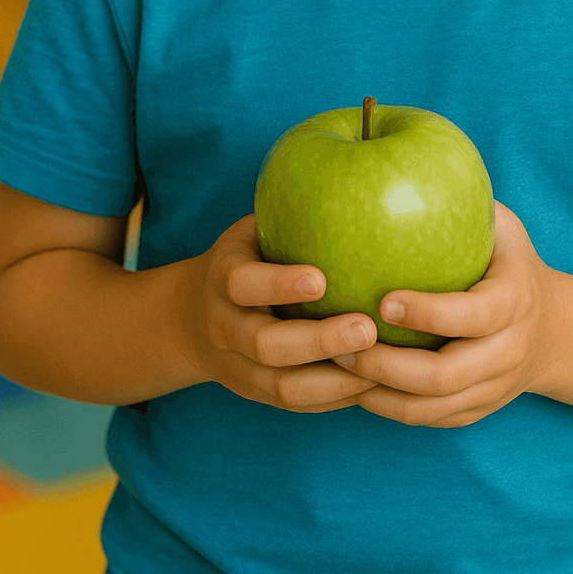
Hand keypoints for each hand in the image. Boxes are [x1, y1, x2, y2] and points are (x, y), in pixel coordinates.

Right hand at [183, 213, 379, 412]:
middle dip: (318, 341)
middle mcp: (226, 328)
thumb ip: (289, 215)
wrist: (190, 321)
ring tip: (382, 364)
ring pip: (284, 387)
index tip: (320, 278)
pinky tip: (376, 384)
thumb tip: (352, 168)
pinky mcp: (260, 395)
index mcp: (222, 280)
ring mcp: (240, 369)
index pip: (243, 284)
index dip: (278, 284)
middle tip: (368, 328)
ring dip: (335, 379)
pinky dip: (338, 398)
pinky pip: (300, 405)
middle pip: (266, 346)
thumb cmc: (245, 259)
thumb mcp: (251, 230)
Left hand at [331, 202, 555, 427]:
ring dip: (380, 392)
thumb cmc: (509, 261)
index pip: (472, 315)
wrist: (554, 330)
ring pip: (431, 407)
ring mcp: (492, 389)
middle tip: (342, 342)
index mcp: (514, 302)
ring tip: (336, 365)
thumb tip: (407, 160)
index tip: (383, 298)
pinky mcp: (475, 411)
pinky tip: (351, 385)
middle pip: (446, 376)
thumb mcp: (502, 225)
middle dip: (388, 365)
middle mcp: (507, 351)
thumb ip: (466, 202)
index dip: (429, 312)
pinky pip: (427, 420)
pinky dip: (387, 408)